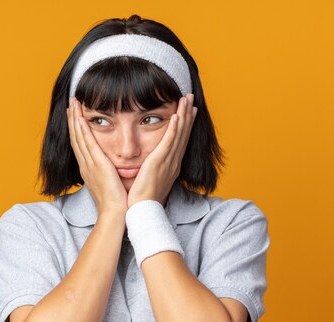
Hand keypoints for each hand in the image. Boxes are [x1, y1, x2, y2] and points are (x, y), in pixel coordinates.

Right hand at [66, 97, 127, 216]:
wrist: (115, 214)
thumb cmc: (116, 203)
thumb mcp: (110, 185)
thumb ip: (109, 174)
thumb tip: (113, 170)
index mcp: (89, 170)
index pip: (81, 145)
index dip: (76, 129)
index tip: (75, 115)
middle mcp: (86, 165)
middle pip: (76, 137)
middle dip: (73, 119)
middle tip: (71, 102)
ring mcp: (89, 165)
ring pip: (79, 137)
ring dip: (75, 119)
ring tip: (73, 103)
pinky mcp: (97, 165)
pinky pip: (87, 143)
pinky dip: (82, 129)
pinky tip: (80, 117)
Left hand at [127, 93, 197, 207]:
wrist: (142, 211)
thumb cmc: (143, 199)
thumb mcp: (151, 180)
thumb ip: (152, 169)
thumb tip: (150, 165)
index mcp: (171, 166)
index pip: (180, 141)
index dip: (185, 124)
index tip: (189, 111)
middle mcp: (173, 162)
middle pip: (183, 134)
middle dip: (188, 114)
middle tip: (191, 98)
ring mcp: (168, 162)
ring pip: (179, 134)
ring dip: (183, 115)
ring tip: (186, 99)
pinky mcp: (159, 163)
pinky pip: (169, 143)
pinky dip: (174, 129)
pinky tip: (176, 116)